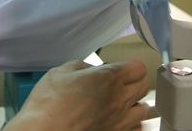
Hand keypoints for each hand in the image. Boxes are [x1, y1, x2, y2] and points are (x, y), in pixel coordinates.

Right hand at [6, 60, 150, 130]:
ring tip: (121, 105)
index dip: (130, 67)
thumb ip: (82, 67)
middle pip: (144, 87)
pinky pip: (136, 130)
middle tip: (120, 84)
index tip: (121, 69)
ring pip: (143, 110)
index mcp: (109, 79)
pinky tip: (118, 122)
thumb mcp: (60, 73)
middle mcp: (119, 100)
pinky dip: (131, 125)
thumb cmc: (48, 105)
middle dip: (134, 83)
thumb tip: (91, 71)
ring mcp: (120, 122)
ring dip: (135, 105)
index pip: (138, 68)